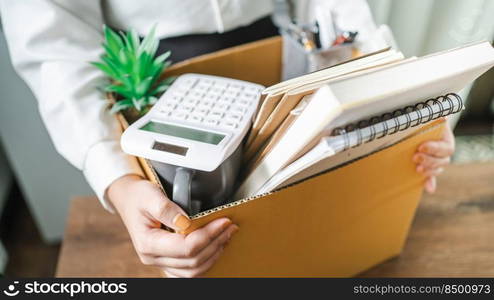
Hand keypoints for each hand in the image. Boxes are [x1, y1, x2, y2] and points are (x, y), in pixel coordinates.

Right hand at [107, 174, 238, 276]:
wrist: (128, 200)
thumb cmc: (139, 196)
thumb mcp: (149, 195)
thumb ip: (166, 209)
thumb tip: (185, 222)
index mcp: (148, 243)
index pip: (185, 247)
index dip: (208, 235)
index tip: (224, 221)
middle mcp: (153, 258)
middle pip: (193, 261)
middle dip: (216, 243)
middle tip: (230, 226)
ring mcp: (160, 262)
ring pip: (194, 271)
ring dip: (214, 253)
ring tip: (227, 235)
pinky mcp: (167, 261)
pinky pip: (190, 270)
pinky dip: (207, 260)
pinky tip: (216, 245)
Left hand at [413, 123, 454, 193]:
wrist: (415, 123)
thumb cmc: (421, 119)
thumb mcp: (426, 118)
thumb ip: (430, 118)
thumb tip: (443, 117)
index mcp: (445, 139)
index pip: (446, 148)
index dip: (434, 149)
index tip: (421, 147)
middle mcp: (443, 150)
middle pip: (443, 161)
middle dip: (429, 160)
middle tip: (415, 157)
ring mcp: (436, 160)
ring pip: (438, 169)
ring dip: (429, 171)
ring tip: (417, 169)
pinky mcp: (428, 166)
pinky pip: (432, 177)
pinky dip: (430, 183)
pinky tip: (429, 188)